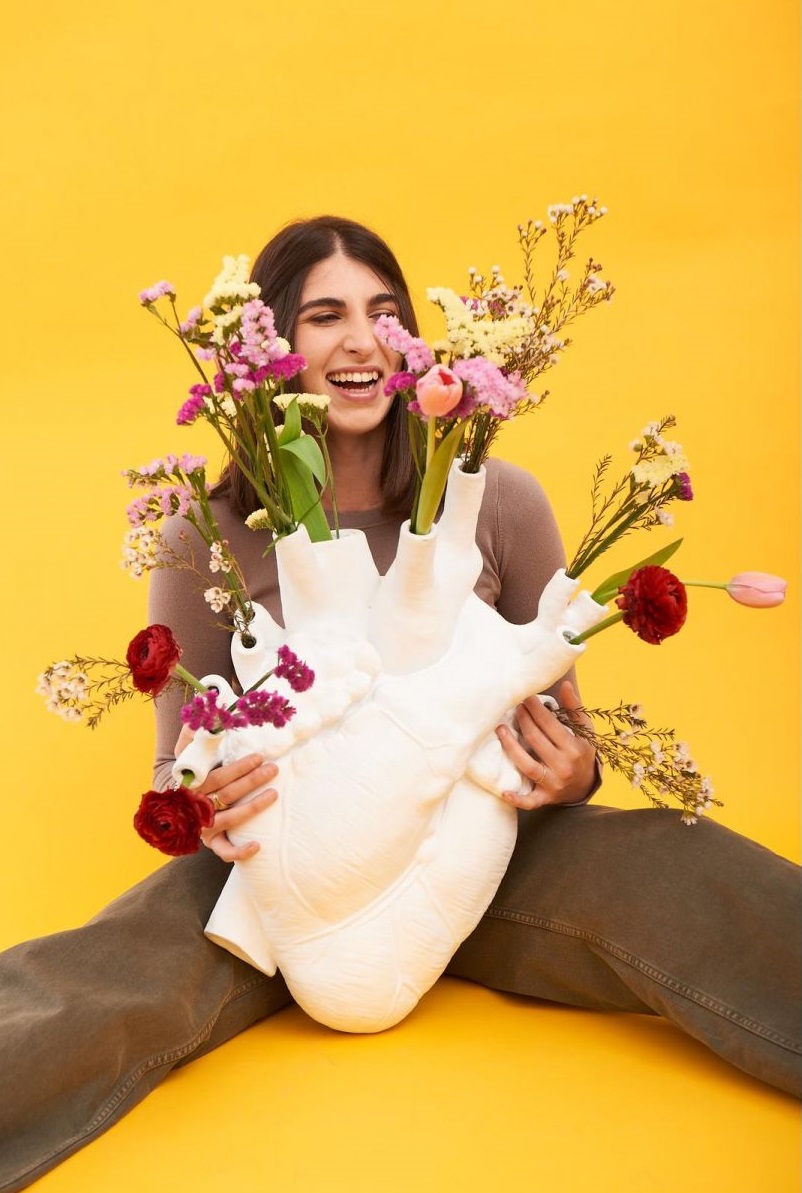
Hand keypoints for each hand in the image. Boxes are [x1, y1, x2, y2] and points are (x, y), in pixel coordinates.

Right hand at [175, 727, 278, 861]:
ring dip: (253, 807)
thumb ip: (192, 733)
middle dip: (252, 780)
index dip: (238, 768)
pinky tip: (257, 845)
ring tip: (274, 794)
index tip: (258, 757)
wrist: (172, 800)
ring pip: (230, 819)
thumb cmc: (187, 772)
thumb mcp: (184, 751)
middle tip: (273, 769)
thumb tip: (202, 711)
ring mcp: (203, 826)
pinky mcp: (210, 841)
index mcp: (192, 784)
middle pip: (227, 794)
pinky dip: (239, 852)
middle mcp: (196, 806)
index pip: (217, 776)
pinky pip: (224, 851)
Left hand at [495, 680, 596, 808]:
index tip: (525, 697)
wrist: (586, 785)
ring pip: (527, 765)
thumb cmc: (582, 752)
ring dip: (511, 747)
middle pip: (536, 740)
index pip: (550, 725)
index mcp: (575, 748)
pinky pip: (530, 801)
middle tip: (513, 707)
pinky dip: (517, 799)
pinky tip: (504, 791)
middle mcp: (564, 766)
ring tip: (500, 730)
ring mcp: (554, 783)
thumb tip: (565, 685)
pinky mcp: (545, 797)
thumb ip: (575, 708)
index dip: (535, 709)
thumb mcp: (585, 731)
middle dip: (522, 721)